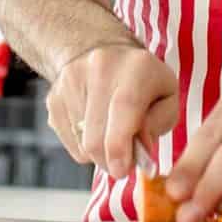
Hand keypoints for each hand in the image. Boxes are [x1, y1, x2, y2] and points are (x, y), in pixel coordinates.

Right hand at [46, 42, 177, 179]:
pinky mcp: (54, 97)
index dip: (119, 145)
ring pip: (82, 142)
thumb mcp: (168, 97)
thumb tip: (139, 148)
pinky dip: (83, 143)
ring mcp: (70, 82)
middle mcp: (100, 67)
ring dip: (99, 151)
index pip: (123, 108)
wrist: (101, 51)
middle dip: (110, 160)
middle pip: (96, 135)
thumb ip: (159, 123)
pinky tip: (94, 125)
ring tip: (111, 132)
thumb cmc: (142, 81)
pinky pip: (68, 139)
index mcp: (136, 66)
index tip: (121, 171)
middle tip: (124, 160)